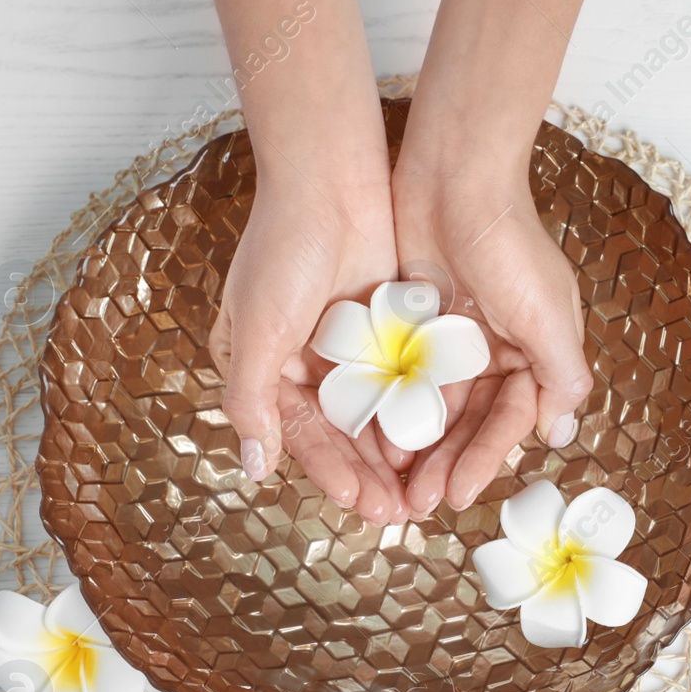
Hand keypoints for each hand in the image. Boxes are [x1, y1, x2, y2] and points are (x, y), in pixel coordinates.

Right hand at [210, 161, 407, 523]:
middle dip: (369, 474)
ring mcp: (347, 346)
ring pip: (374, 415)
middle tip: (400, 514)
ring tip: (420, 490)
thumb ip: (253, 400)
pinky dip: (416, 412)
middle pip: (340, 434)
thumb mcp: (257, 329)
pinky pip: (401, 382)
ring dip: (395, 453)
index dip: (330, 472)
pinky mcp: (384, 328)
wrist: (330, 178)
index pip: (301, 435)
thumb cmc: (282, 249)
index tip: (360, 504)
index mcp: (263, 365)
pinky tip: (437, 441)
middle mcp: (303, 362)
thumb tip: (254, 468)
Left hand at [391, 167, 592, 518]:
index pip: (512, 421)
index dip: (486, 459)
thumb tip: (561, 434)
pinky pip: (403, 381)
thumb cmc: (510, 243)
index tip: (459, 494)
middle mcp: (498, 353)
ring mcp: (454, 342)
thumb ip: (560, 375)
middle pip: (471, 424)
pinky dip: (392, 411)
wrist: (454, 176)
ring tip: (394, 485)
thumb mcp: (548, 314)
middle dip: (447, 465)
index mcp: (536, 353)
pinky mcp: (415, 327)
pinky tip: (373, 441)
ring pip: (435, 410)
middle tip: (417, 505)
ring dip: (418, 448)